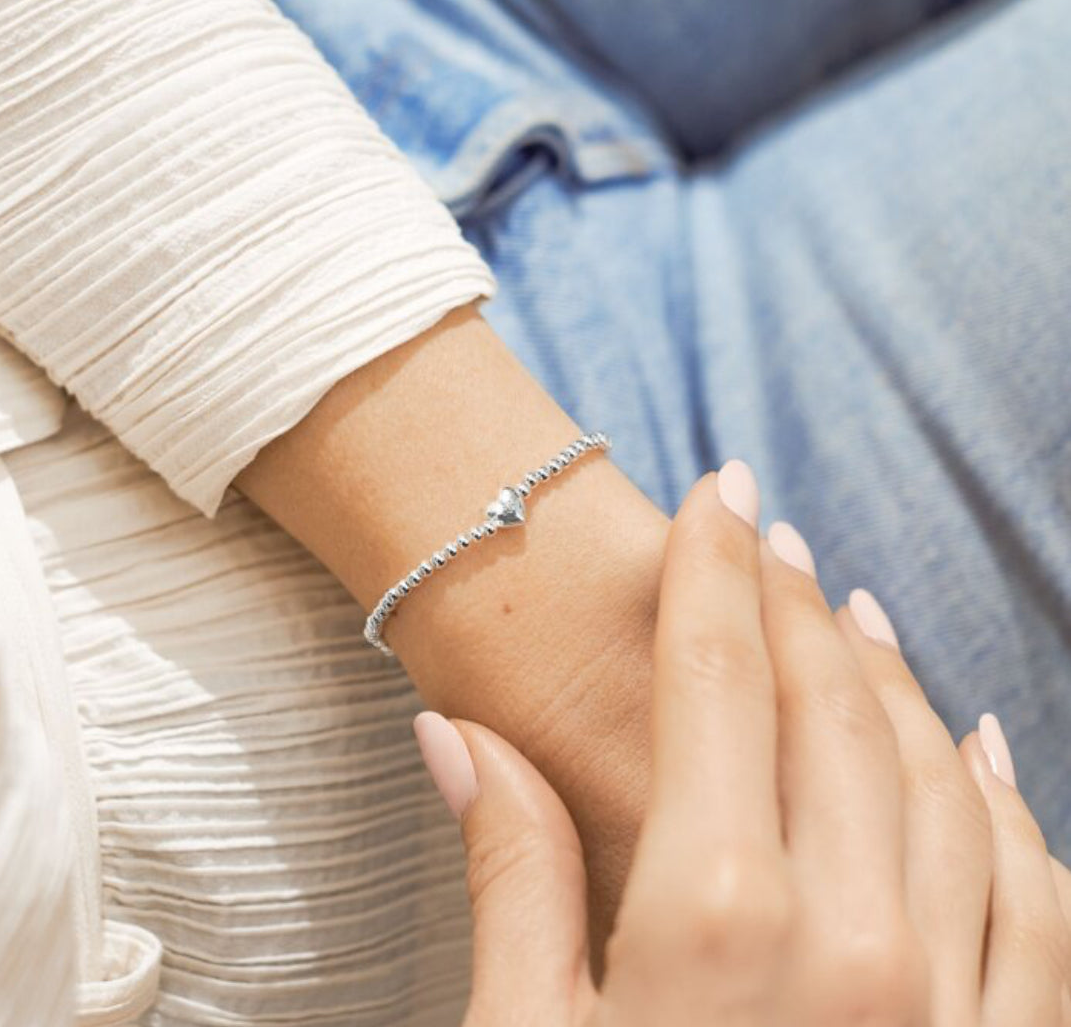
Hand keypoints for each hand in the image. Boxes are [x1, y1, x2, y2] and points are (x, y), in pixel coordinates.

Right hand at [414, 466, 1070, 1024]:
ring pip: (939, 769)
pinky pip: (1032, 884)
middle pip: (828, 701)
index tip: (719, 491)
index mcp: (715, 917)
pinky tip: (977, 736)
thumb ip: (508, 870)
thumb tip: (454, 734)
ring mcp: (948, 1002)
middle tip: (767, 533)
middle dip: (792, 598)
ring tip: (849, 606)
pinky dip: (1005, 791)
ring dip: (891, 672)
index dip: (713, 570)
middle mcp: (852, 938)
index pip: (716, 678)